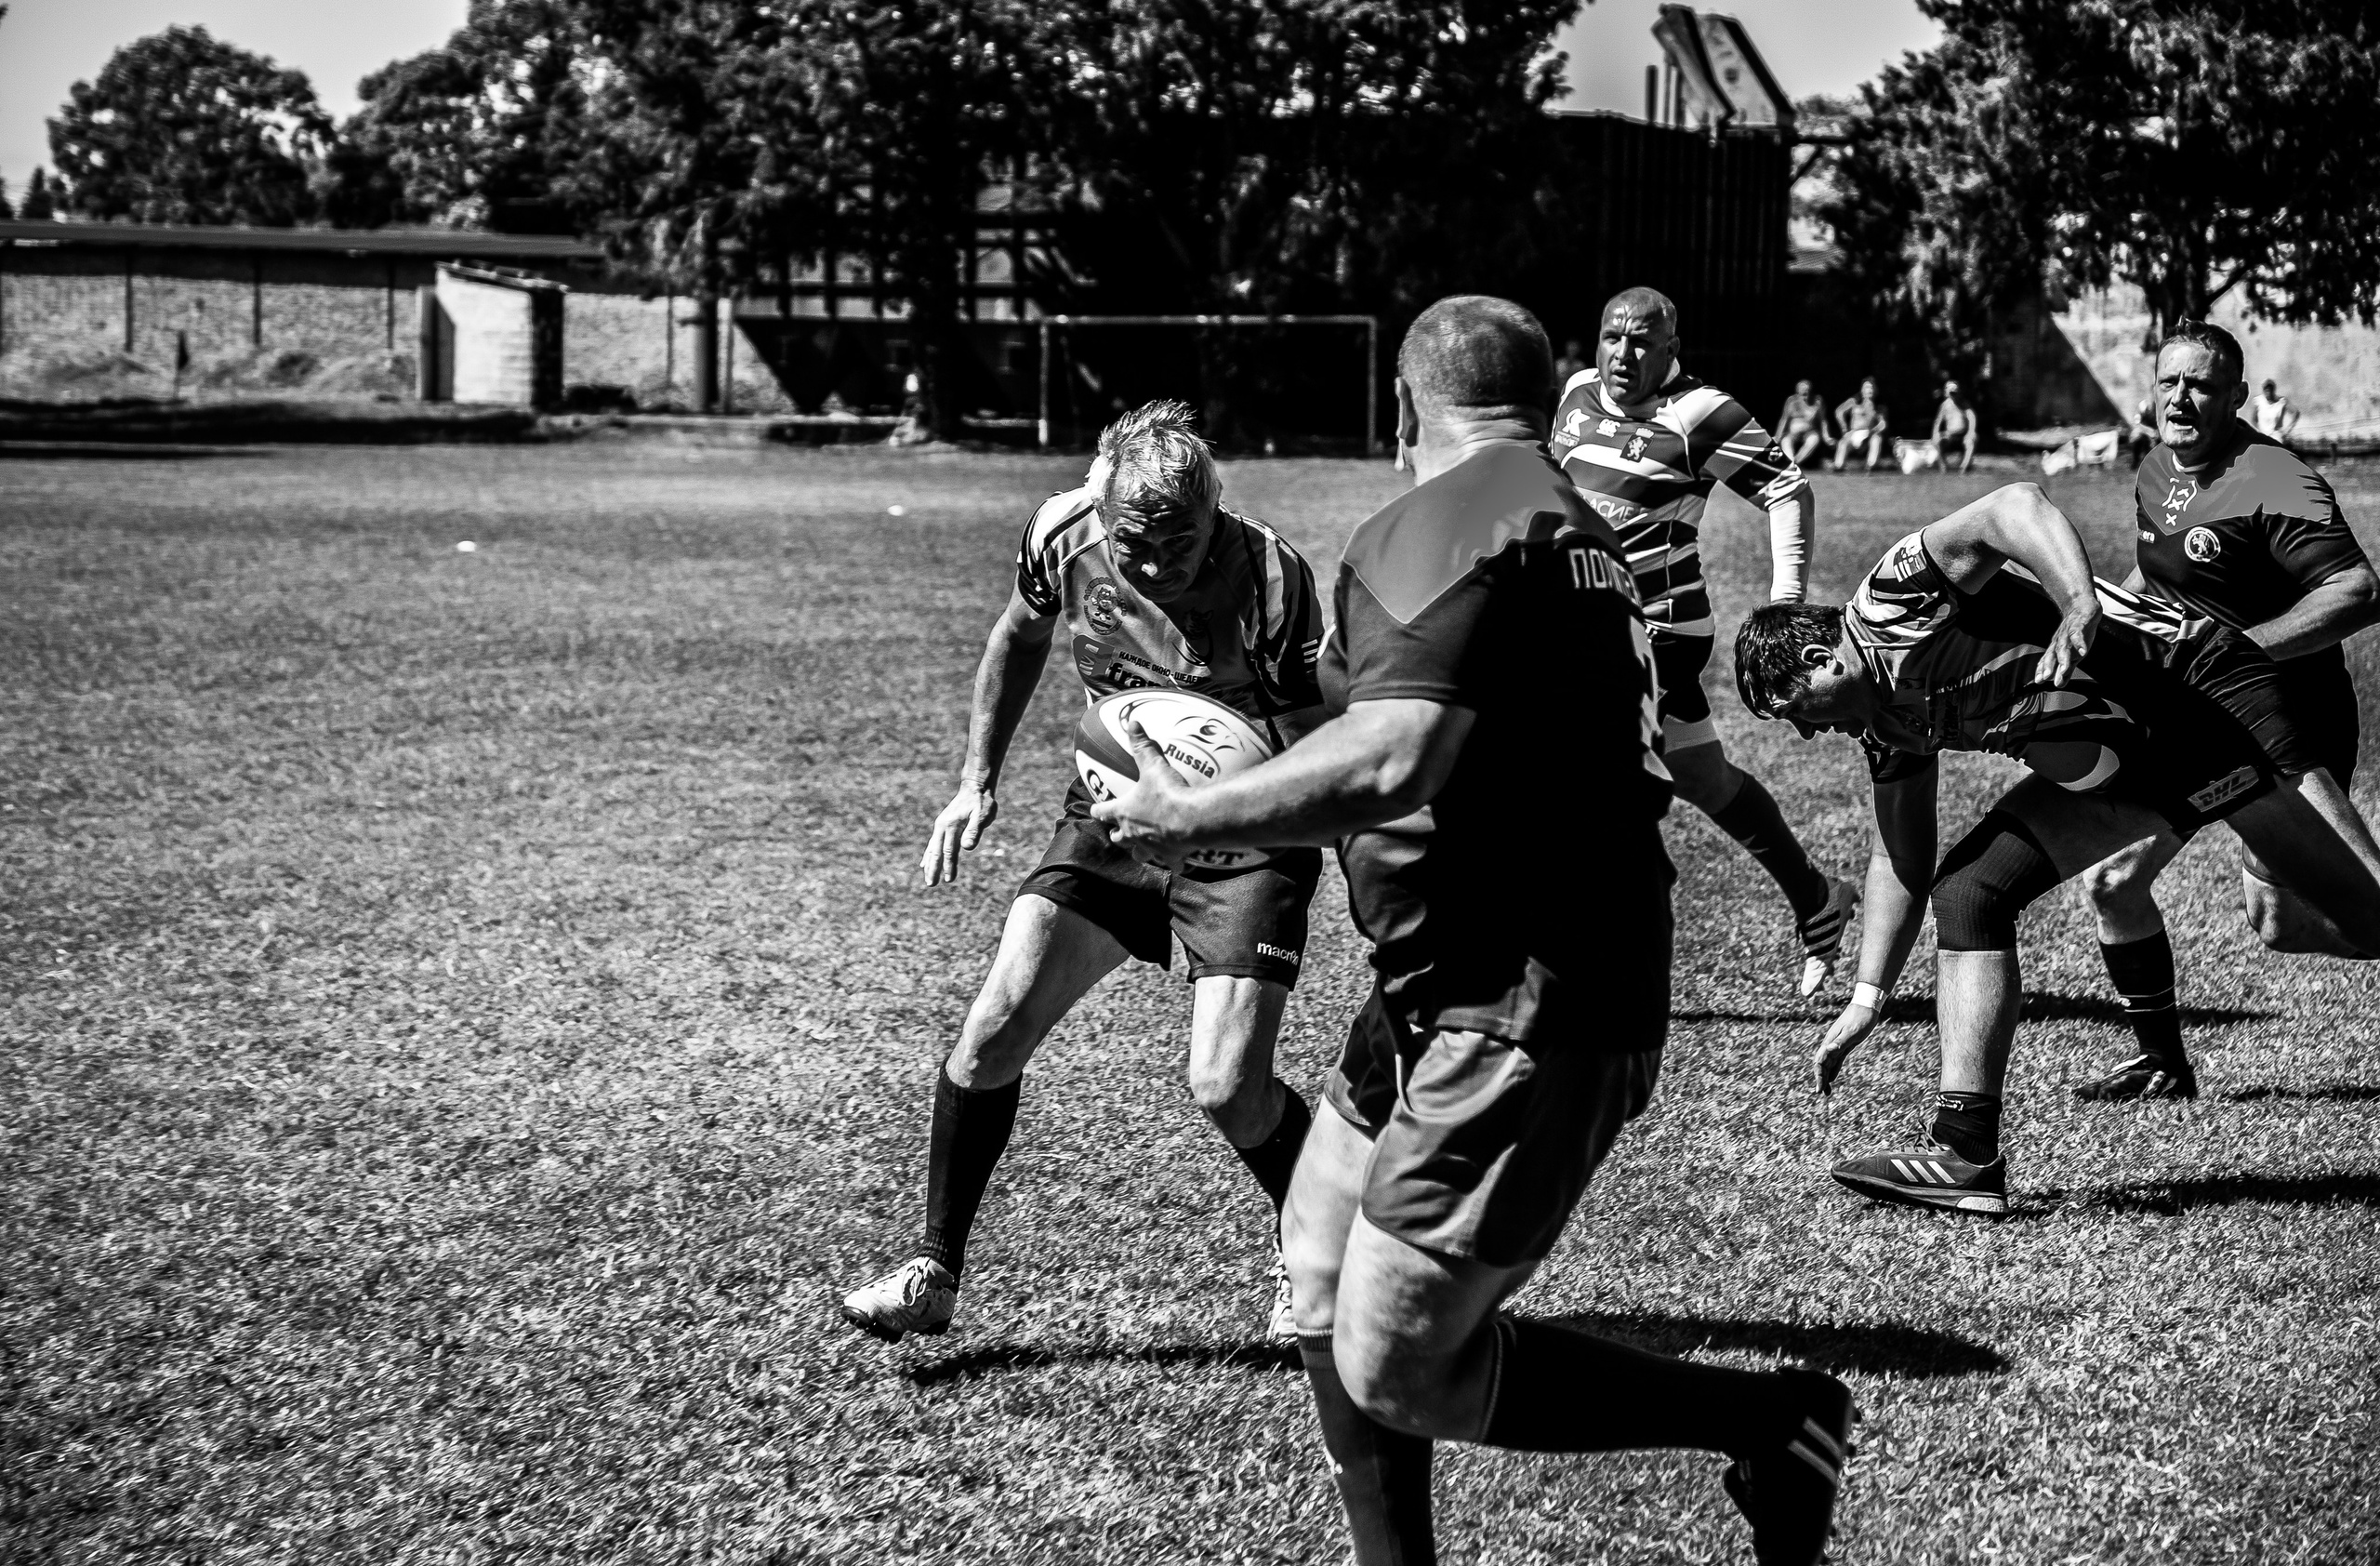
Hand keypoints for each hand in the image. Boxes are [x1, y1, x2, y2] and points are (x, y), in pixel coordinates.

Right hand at [919, 779, 997, 885]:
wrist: (974, 787)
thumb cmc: (981, 801)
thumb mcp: (982, 814)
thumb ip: (974, 830)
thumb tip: (967, 847)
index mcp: (951, 825)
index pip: (950, 850)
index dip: (949, 865)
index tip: (949, 879)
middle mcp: (942, 826)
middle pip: (937, 851)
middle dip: (934, 869)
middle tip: (931, 884)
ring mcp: (941, 826)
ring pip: (933, 848)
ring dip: (930, 864)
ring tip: (928, 878)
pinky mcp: (942, 826)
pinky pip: (933, 843)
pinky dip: (928, 854)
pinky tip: (924, 863)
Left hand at [1089, 722, 1195, 867]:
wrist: (1191, 821)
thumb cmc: (1167, 794)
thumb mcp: (1152, 765)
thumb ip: (1141, 745)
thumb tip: (1132, 723)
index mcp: (1125, 812)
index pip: (1104, 811)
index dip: (1099, 810)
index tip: (1096, 810)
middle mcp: (1134, 833)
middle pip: (1119, 839)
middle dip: (1118, 836)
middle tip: (1119, 833)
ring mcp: (1152, 848)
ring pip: (1140, 855)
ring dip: (1141, 852)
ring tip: (1146, 849)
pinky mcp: (1171, 857)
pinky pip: (1171, 863)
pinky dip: (1174, 862)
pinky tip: (1180, 861)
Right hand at [1814, 1000, 1880, 1094]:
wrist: (1866, 1005)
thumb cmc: (1860, 1018)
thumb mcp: (1852, 1031)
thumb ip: (1840, 1041)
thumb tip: (1828, 1050)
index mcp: (1830, 1041)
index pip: (1820, 1062)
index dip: (1818, 1075)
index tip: (1819, 1088)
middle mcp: (1831, 1044)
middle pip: (1822, 1064)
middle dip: (1820, 1079)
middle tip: (1821, 1093)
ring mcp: (1837, 1044)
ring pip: (1828, 1064)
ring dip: (1826, 1077)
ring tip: (1826, 1091)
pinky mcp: (1845, 1045)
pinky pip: (1836, 1061)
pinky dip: (1833, 1070)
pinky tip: (1832, 1079)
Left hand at [2034, 603, 2099, 687]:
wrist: (2081, 607)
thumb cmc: (2075, 632)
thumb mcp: (2072, 653)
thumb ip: (2066, 670)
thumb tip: (2059, 685)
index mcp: (2057, 648)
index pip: (2047, 660)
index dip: (2043, 670)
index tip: (2038, 682)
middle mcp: (2060, 641)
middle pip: (2053, 654)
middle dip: (2049, 666)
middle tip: (2046, 678)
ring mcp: (2068, 632)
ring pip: (2064, 645)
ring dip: (2064, 658)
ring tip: (2064, 669)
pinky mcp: (2080, 624)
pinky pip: (2078, 634)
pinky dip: (2080, 642)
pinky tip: (2083, 652)